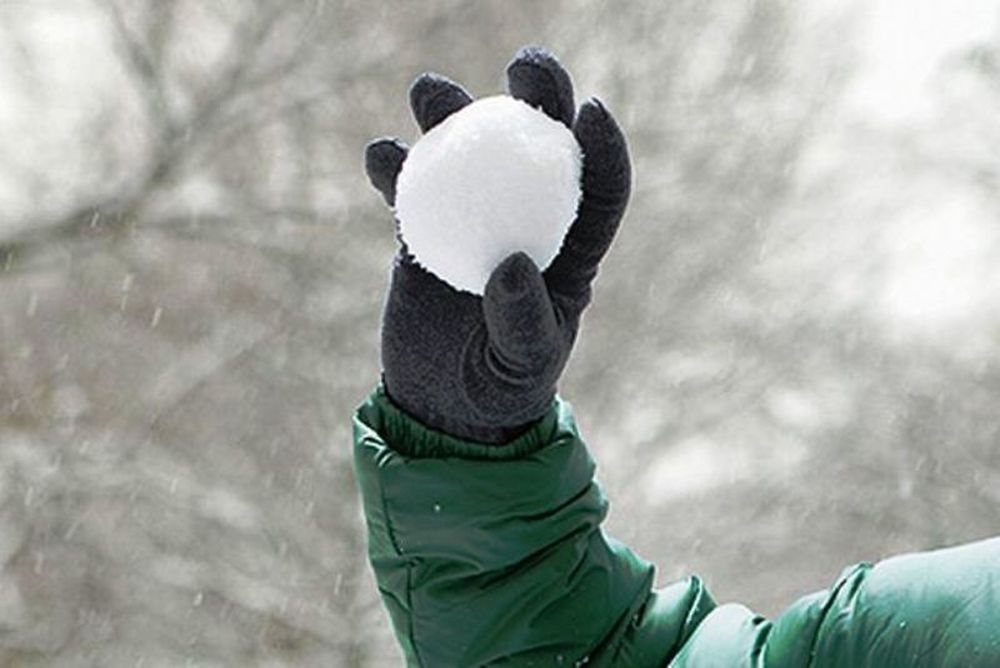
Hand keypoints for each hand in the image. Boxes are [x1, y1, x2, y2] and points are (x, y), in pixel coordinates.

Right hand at [364, 46, 630, 443]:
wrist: (444, 407)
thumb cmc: (501, 389)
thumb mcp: (522, 365)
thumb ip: (522, 320)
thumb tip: (510, 263)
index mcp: (570, 251)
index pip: (599, 188)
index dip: (602, 146)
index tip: (590, 109)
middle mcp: (526, 223)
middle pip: (538, 147)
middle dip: (539, 97)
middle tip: (523, 65)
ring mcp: (474, 224)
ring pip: (469, 156)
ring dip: (452, 116)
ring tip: (428, 93)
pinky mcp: (426, 235)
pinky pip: (412, 191)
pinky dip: (396, 170)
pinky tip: (381, 157)